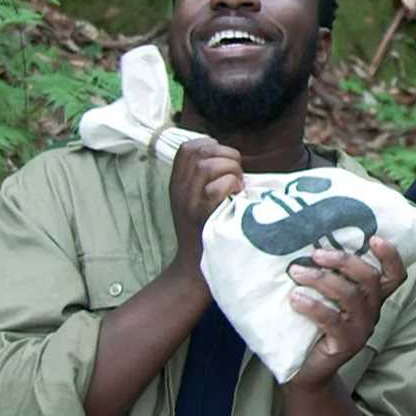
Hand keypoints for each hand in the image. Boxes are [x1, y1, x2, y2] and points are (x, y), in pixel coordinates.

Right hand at [167, 137, 242, 278]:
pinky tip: (237, 195)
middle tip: (237, 175)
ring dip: (232, 170)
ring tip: (238, 186)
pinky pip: (217, 187)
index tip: (224, 159)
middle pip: (201, 152)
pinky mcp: (203, 216)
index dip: (210, 145)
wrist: (195, 269)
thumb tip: (228, 156)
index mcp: (177, 184)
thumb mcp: (195, 201)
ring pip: (209, 165)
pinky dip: (232, 185)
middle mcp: (180, 190)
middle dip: (227, 155)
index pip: (188, 147)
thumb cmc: (205, 232)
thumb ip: (204, 179)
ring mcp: (190, 203)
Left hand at [285, 236, 408, 387]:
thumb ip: (327, 276)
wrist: (305, 369)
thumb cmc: (312, 325)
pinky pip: (333, 320)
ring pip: (351, 295)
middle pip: (370, 278)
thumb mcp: (324, 297)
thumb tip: (305, 242)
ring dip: (322, 279)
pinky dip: (312, 305)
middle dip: (343, 261)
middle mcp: (372, 311)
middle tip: (316, 253)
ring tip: (296, 272)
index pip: (395, 275)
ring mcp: (361, 329)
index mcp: (371, 297)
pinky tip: (295, 298)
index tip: (373, 238)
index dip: (390, 256)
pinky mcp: (346, 344)